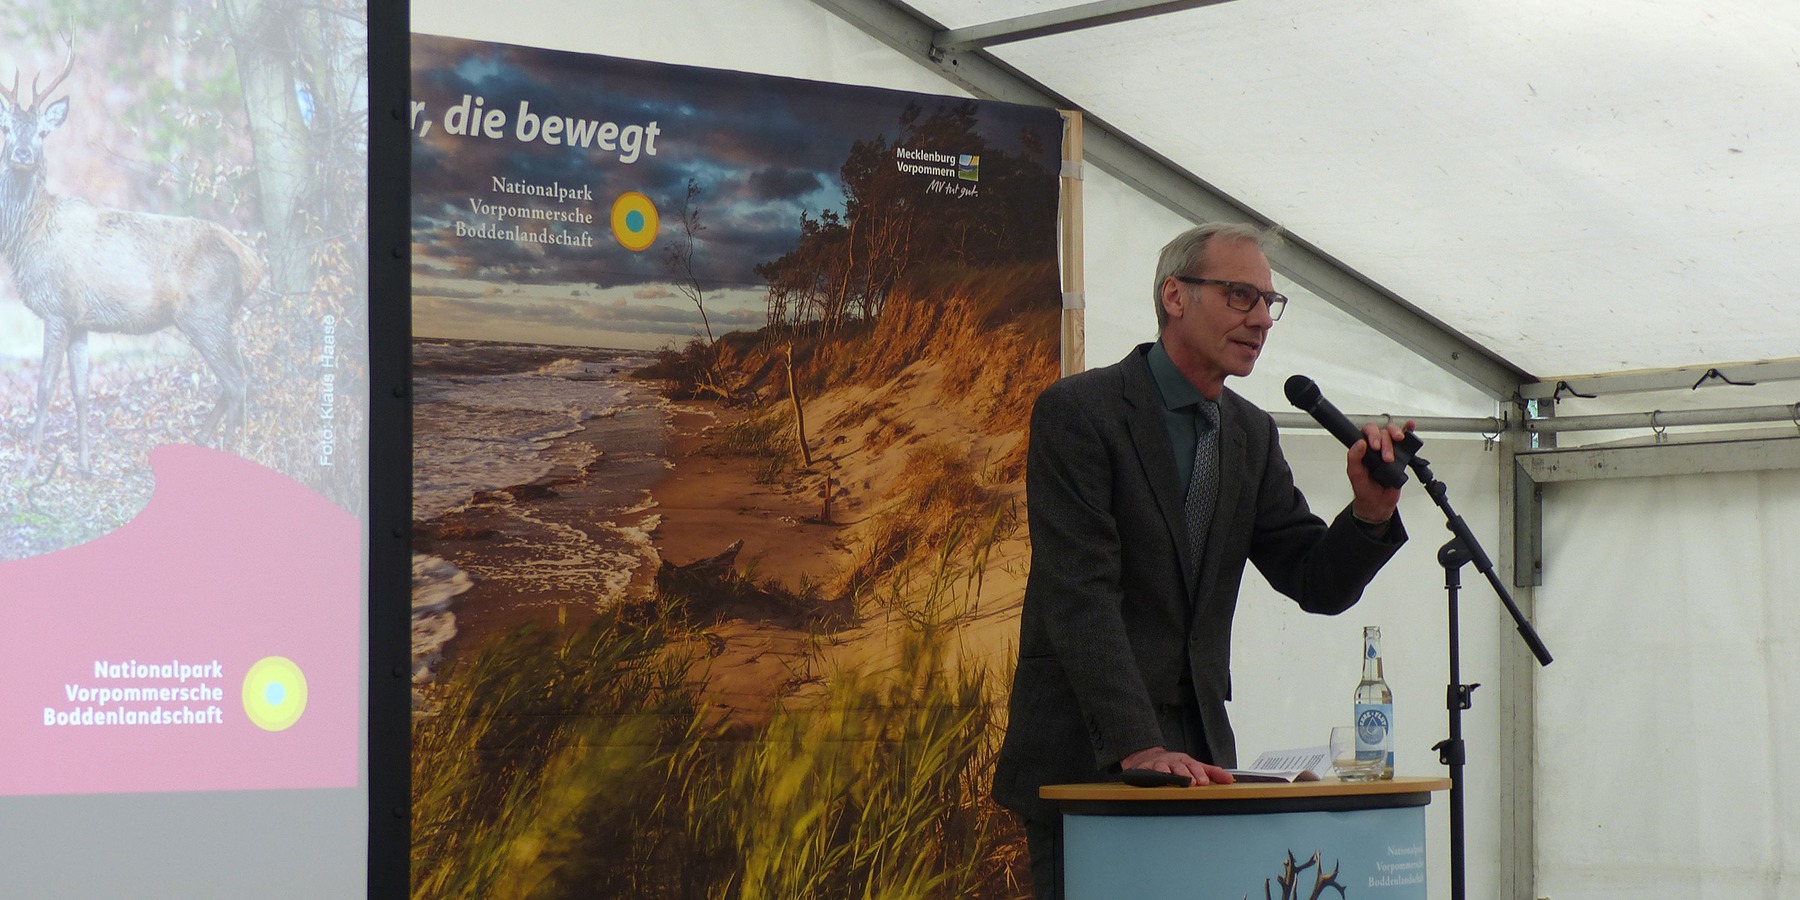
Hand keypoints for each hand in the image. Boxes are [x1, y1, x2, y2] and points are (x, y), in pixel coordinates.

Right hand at [1119, 746, 1234, 784]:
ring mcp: (1158, 765)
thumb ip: (1212, 773)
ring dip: (1169, 775)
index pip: (1195, 766)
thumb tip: (1230, 779)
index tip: (1205, 782)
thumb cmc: (1175, 766)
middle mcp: (1172, 762)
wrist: (1148, 758)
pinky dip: (1150, 775)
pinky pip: (1147, 773)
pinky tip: (1154, 780)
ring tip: (1174, 781)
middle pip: (1180, 767)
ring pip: (1164, 769)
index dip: (1200, 774)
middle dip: (1186, 775)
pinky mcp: (1144, 770)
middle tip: (1193, 783)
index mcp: (1185, 761)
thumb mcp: (1194, 767)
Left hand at [1346, 419, 1415, 523]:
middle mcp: (1375, 447)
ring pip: (1393, 434)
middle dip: (1386, 442)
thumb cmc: (1364, 489)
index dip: (1372, 434)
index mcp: (1362, 449)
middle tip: (1386, 457)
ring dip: (1396, 437)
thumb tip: (1359, 444)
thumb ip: (1354, 459)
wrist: (1378, 503)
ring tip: (1396, 452)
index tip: (1375, 446)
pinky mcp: (1401, 456)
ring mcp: (1389, 450)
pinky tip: (1410, 427)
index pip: (1366, 431)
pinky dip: (1409, 431)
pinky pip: (1406, 440)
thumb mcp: (1355, 475)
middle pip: (1382, 431)